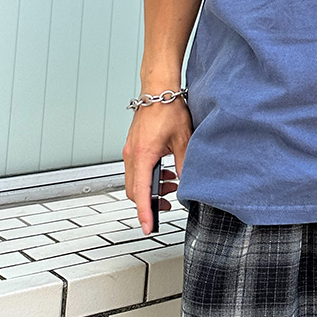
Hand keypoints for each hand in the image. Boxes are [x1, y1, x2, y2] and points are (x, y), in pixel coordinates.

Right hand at [123, 99, 191, 234]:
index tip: (148, 227)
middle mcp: (131, 155)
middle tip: (167, 204)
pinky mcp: (133, 146)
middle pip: (134, 190)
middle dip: (149, 202)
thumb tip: (187, 183)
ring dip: (151, 187)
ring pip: (135, 180)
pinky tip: (165, 171)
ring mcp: (130, 151)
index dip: (144, 213)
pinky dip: (149, 175)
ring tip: (172, 184)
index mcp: (142, 156)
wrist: (158, 89)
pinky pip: (137, 169)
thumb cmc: (168, 109)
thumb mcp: (183, 140)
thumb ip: (184, 164)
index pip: (141, 192)